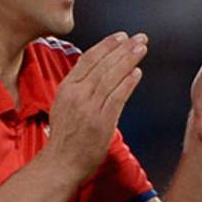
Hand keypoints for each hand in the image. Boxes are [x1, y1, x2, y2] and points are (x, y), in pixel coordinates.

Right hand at [45, 31, 148, 181]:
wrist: (60, 165)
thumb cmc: (64, 139)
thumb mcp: (63, 106)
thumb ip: (78, 89)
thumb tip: (96, 73)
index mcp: (66, 89)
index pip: (88, 59)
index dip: (106, 46)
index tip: (120, 37)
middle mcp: (77, 95)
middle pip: (103, 65)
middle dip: (123, 49)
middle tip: (139, 38)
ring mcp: (89, 108)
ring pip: (111, 77)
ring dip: (128, 60)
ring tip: (141, 49)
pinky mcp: (101, 122)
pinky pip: (117, 97)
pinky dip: (128, 83)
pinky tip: (137, 73)